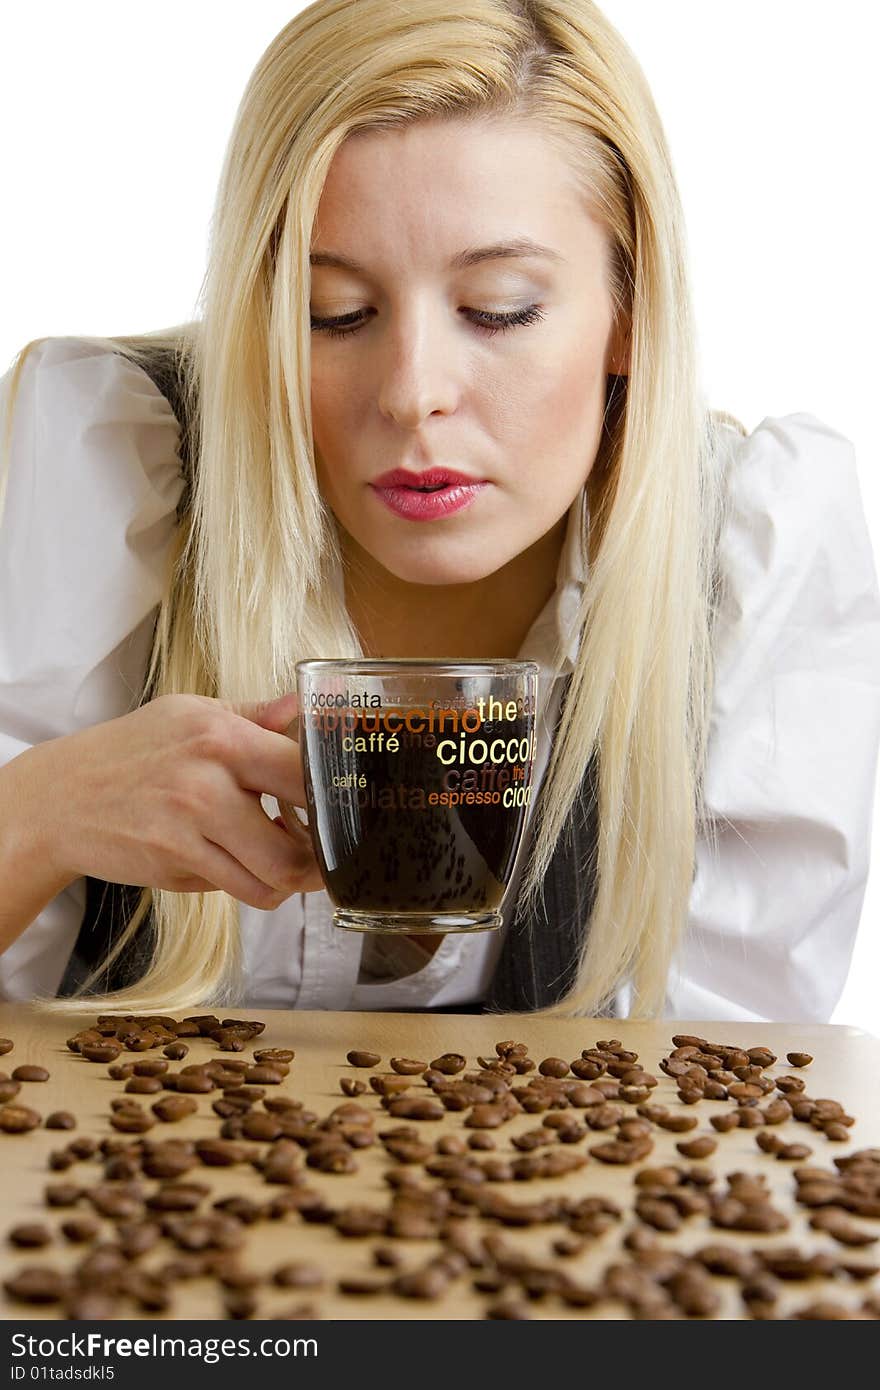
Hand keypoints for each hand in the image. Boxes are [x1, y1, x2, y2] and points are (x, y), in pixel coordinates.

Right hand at [25, 692, 323, 909]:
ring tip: (292, 864)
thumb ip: (253, 715)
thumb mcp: (190, 714)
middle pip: (299, 838)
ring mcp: (190, 827)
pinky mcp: (176, 864)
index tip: (345, 807)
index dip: (333, 797)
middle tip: (327, 852)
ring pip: (273, 875)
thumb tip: (303, 708)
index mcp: (221, 736)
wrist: (62, 796)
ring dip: (292, 879)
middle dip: (321, 854)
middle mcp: (208, 781)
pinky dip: (257, 888)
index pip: (303, 770)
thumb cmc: (133, 750)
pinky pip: (239, 888)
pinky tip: (251, 868)